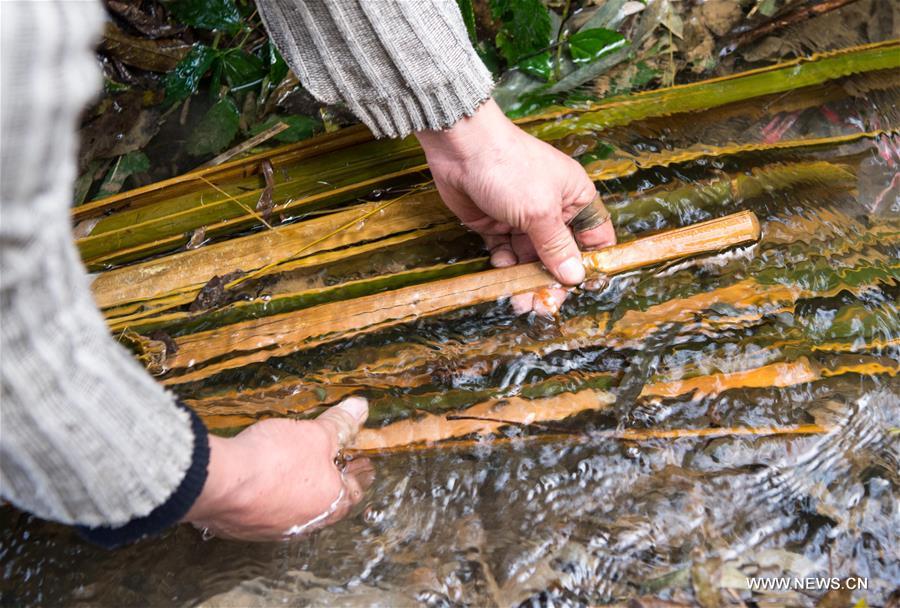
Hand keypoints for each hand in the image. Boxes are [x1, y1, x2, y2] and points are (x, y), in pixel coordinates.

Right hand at [183, 397, 372, 540]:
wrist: (220, 482)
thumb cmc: (275, 460)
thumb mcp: (315, 434)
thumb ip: (339, 424)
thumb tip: (360, 408)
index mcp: (330, 502)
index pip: (354, 489)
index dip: (358, 472)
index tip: (361, 463)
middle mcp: (305, 522)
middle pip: (324, 502)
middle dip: (328, 483)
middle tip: (329, 466)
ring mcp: (274, 528)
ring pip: (293, 508)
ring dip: (296, 491)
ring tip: (295, 472)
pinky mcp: (244, 528)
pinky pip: (262, 512)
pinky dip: (267, 497)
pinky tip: (260, 484)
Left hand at [416, 99, 615, 312]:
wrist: (462, 149)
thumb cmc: (510, 167)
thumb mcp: (540, 212)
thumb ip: (557, 247)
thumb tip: (575, 277)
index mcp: (575, 198)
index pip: (594, 237)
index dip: (591, 264)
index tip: (583, 290)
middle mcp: (552, 209)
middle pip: (560, 254)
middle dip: (552, 280)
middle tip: (543, 305)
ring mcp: (523, 217)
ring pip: (531, 258)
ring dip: (526, 278)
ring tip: (519, 300)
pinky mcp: (496, 224)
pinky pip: (506, 253)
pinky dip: (505, 264)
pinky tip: (501, 267)